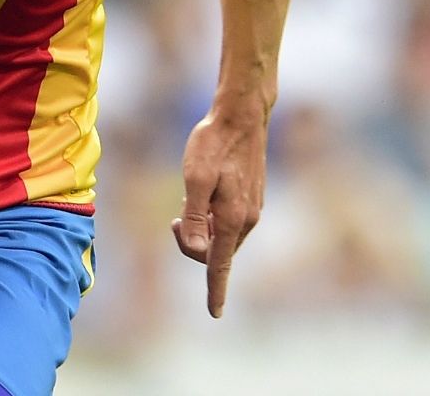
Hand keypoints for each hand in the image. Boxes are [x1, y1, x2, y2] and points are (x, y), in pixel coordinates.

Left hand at [172, 110, 268, 318]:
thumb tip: (196, 248)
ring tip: (191, 198)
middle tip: (177, 216)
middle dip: (193, 243)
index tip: (214, 313)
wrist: (242, 116)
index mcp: (233, 218)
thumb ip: (195, 216)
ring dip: (202, 227)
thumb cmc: (214, 144)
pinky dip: (212, 216)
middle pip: (214, 251)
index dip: (215, 290)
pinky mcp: (252, 199)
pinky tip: (206, 192)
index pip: (220, 264)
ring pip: (221, 236)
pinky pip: (228, 222)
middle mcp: (247, 219)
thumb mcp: (196, 177)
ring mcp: (252, 209)